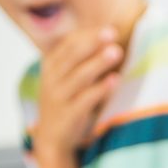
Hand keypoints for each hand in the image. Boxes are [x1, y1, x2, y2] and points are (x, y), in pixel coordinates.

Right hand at [33, 27, 122, 155]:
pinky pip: (85, 99)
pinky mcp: (68, 114)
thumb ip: (80, 61)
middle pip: (73, 56)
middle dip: (93, 43)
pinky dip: (101, 89)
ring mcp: (58, 97)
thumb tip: (108, 40)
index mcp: (50, 65)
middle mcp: (51, 79)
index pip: (69, 44)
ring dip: (99, 63)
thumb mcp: (65, 79)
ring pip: (79, 76)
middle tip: (112, 33)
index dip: (88, 35)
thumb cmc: (65, 102)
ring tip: (117, 52)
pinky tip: (115, 80)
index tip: (109, 28)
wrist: (51, 138)